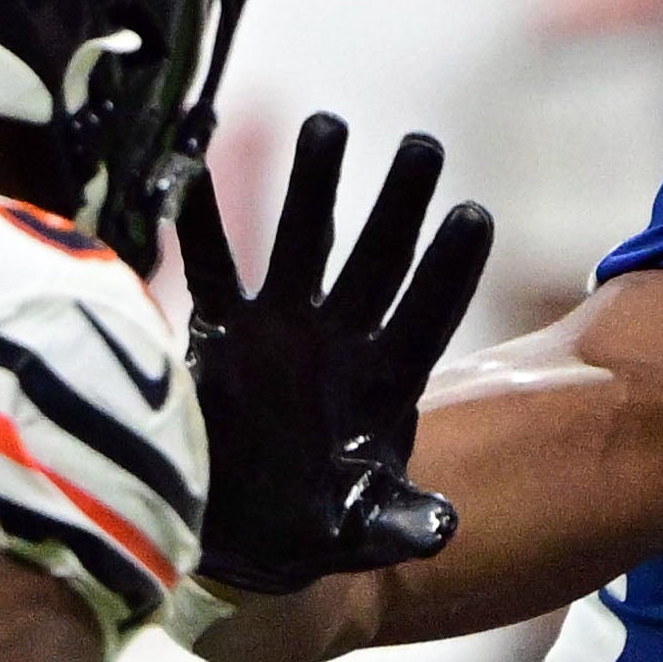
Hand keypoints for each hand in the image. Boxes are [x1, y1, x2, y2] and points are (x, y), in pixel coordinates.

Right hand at [177, 112, 489, 592]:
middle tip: (423, 145)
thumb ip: (400, 525)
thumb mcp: (362, 533)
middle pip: (377, 258)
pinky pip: (213, 268)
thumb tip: (443, 529)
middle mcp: (341, 339)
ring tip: (329, 123)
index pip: (428, 313)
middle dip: (399, 203)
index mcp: (387, 381)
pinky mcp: (223, 331)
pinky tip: (189, 174)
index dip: (450, 268)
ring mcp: (283, 328)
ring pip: (302, 242)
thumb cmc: (312, 530)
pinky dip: (200, 226)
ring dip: (314, 185)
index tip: (474, 216)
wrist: (237, 538)